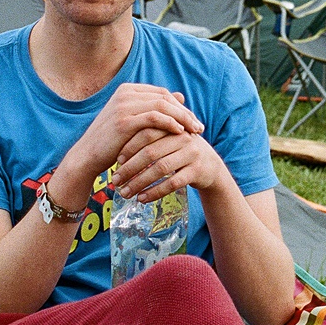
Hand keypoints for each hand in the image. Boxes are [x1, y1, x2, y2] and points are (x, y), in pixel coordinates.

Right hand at [63, 83, 202, 185]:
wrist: (88, 155)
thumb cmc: (113, 142)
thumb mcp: (135, 122)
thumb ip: (155, 109)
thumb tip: (181, 96)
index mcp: (127, 90)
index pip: (161, 93)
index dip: (180, 106)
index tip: (193, 120)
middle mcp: (125, 93)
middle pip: (164, 97)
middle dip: (185, 112)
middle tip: (199, 127)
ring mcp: (123, 105)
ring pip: (162, 105)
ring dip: (182, 118)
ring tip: (195, 131)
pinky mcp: (124, 119)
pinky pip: (154, 117)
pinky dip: (170, 123)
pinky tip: (180, 133)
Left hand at [112, 129, 230, 202]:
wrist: (211, 166)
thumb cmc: (180, 151)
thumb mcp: (168, 138)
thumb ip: (149, 134)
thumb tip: (114, 140)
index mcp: (173, 125)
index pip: (147, 133)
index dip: (129, 147)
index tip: (116, 161)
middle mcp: (183, 137)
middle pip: (151, 152)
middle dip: (130, 167)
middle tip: (115, 180)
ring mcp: (191, 154)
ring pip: (160, 168)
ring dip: (139, 182)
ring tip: (124, 193)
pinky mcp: (197, 171)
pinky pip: (173, 183)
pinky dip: (155, 191)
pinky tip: (142, 199)